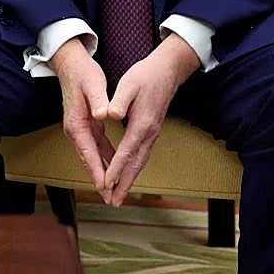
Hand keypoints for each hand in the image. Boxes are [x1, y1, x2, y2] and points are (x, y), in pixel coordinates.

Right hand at [48, 39, 114, 202]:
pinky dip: (105, 158)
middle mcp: (75, 130)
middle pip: (88, 160)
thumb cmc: (82, 73)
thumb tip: (103, 115)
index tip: (106, 188)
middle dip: (100, 180)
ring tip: (115, 190)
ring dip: (103, 172)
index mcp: (76, 124)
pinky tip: (115, 165)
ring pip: (92, 156)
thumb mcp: (93, 84)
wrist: (70, 64)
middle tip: (112, 199)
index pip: (88, 153)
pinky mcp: (86, 125)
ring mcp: (80, 129)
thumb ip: (99, 101)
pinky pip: (96, 147)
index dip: (98, 171)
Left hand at [102, 33, 200, 206]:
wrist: (167, 71)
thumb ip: (118, 101)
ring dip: (129, 180)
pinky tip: (125, 174)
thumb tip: (109, 114)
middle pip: (136, 165)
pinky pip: (141, 155)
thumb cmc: (145, 75)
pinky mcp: (151, 131)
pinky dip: (132, 168)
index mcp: (141, 124)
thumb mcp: (128, 84)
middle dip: (124, 184)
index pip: (126, 151)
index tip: (106, 183)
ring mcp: (152, 134)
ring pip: (140, 162)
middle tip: (113, 202)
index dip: (116, 168)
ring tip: (118, 195)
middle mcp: (149, 133)